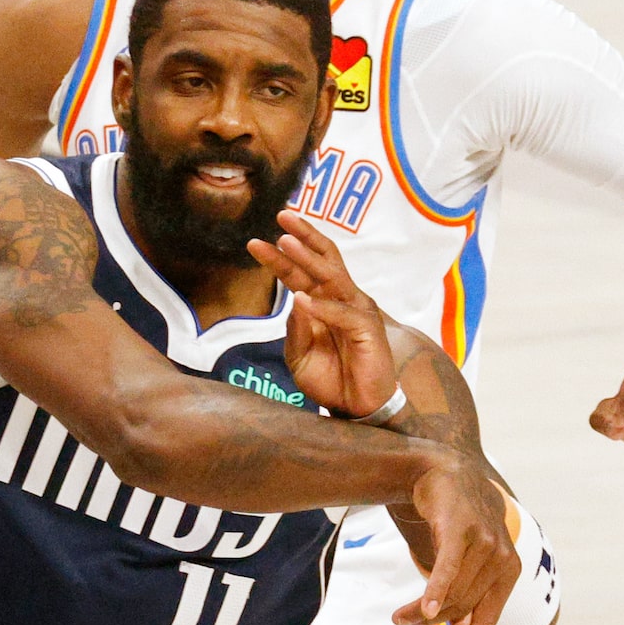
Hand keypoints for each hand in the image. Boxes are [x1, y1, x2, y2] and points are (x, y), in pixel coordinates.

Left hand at [252, 209, 397, 417]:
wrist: (355, 409)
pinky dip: (322, 307)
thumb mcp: (300, 355)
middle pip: (322, 260)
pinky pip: (343, 314)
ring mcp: (357, 311)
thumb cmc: (331, 380)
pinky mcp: (368, 330)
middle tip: (281, 216)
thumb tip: (293, 299)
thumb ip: (295, 329)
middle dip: (302, 237)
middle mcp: (342, 299)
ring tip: (285, 241)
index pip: (301, 272)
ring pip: (333, 277)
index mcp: (324, 303)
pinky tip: (302, 299)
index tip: (255, 242)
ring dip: (308, 258)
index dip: (281, 256)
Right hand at [389, 454, 517, 624]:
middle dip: (432, 622)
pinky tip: (422, 610)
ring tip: (399, 616)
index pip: (490, 616)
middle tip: (403, 624)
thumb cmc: (457, 520)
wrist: (445, 472)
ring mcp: (484, 542)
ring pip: (451, 592)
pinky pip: (446, 570)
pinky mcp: (460, 530)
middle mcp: (503, 557)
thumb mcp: (469, 557)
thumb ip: (469, 589)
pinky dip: (434, 592)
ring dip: (421, 610)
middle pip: (463, 605)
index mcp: (510, 569)